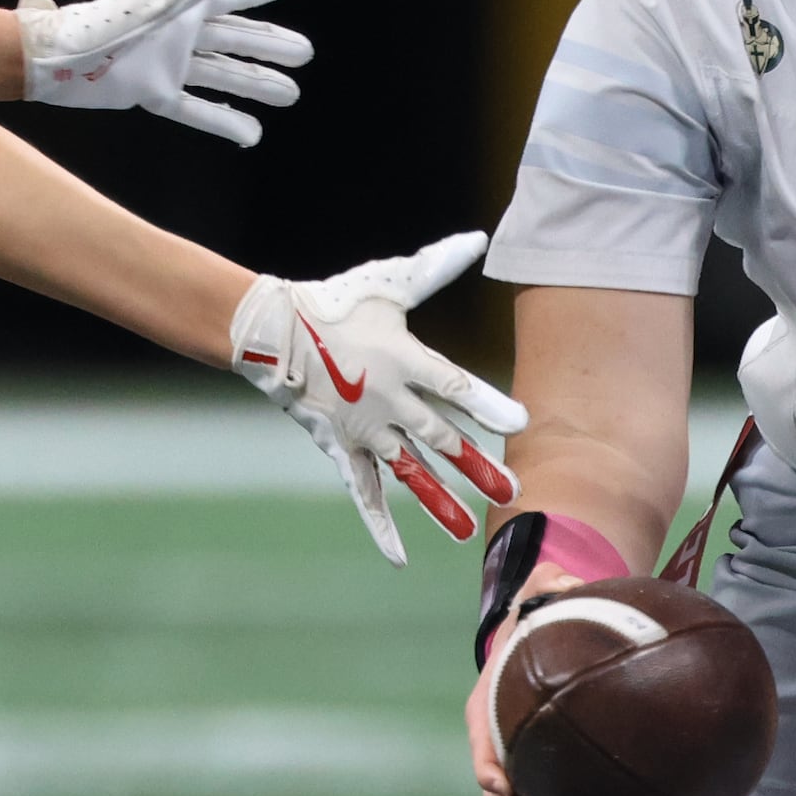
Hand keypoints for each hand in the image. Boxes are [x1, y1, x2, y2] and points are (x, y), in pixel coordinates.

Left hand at [20, 0, 311, 145]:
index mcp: (181, 8)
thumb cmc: (96, 27)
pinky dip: (224, 121)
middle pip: (236, 39)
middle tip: (304, 53)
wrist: (51, 61)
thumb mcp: (149, 4)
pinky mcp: (154, 92)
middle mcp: (180, 34)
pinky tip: (251, 133)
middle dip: (271, 45)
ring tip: (290, 94)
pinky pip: (196, 111)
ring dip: (256, 84)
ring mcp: (169, 64)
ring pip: (224, 75)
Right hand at [230, 233, 529, 562]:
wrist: (274, 332)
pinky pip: (363, 493)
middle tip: (513, 492)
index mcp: (404, 361)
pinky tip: (401, 557)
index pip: (453, 386)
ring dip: (438, 501)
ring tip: (468, 530)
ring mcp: (363, 430)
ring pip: (407, 472)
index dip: (487, 404)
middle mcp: (387, 401)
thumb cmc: (338, 303)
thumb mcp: (390, 282)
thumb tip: (478, 239)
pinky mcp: (341, 448)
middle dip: (476, 466)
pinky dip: (380, 525)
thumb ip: (437, 266)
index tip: (522, 424)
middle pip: (439, 438)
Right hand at [465, 577, 618, 795]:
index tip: (500, 783)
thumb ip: (549, 583)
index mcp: (487, 716)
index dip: (489, 770)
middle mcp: (504, 749)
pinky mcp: (559, 772)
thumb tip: (570, 578)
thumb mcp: (541, 592)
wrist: (548, 640)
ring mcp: (532, 766)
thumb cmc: (539, 620)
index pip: (482, 749)